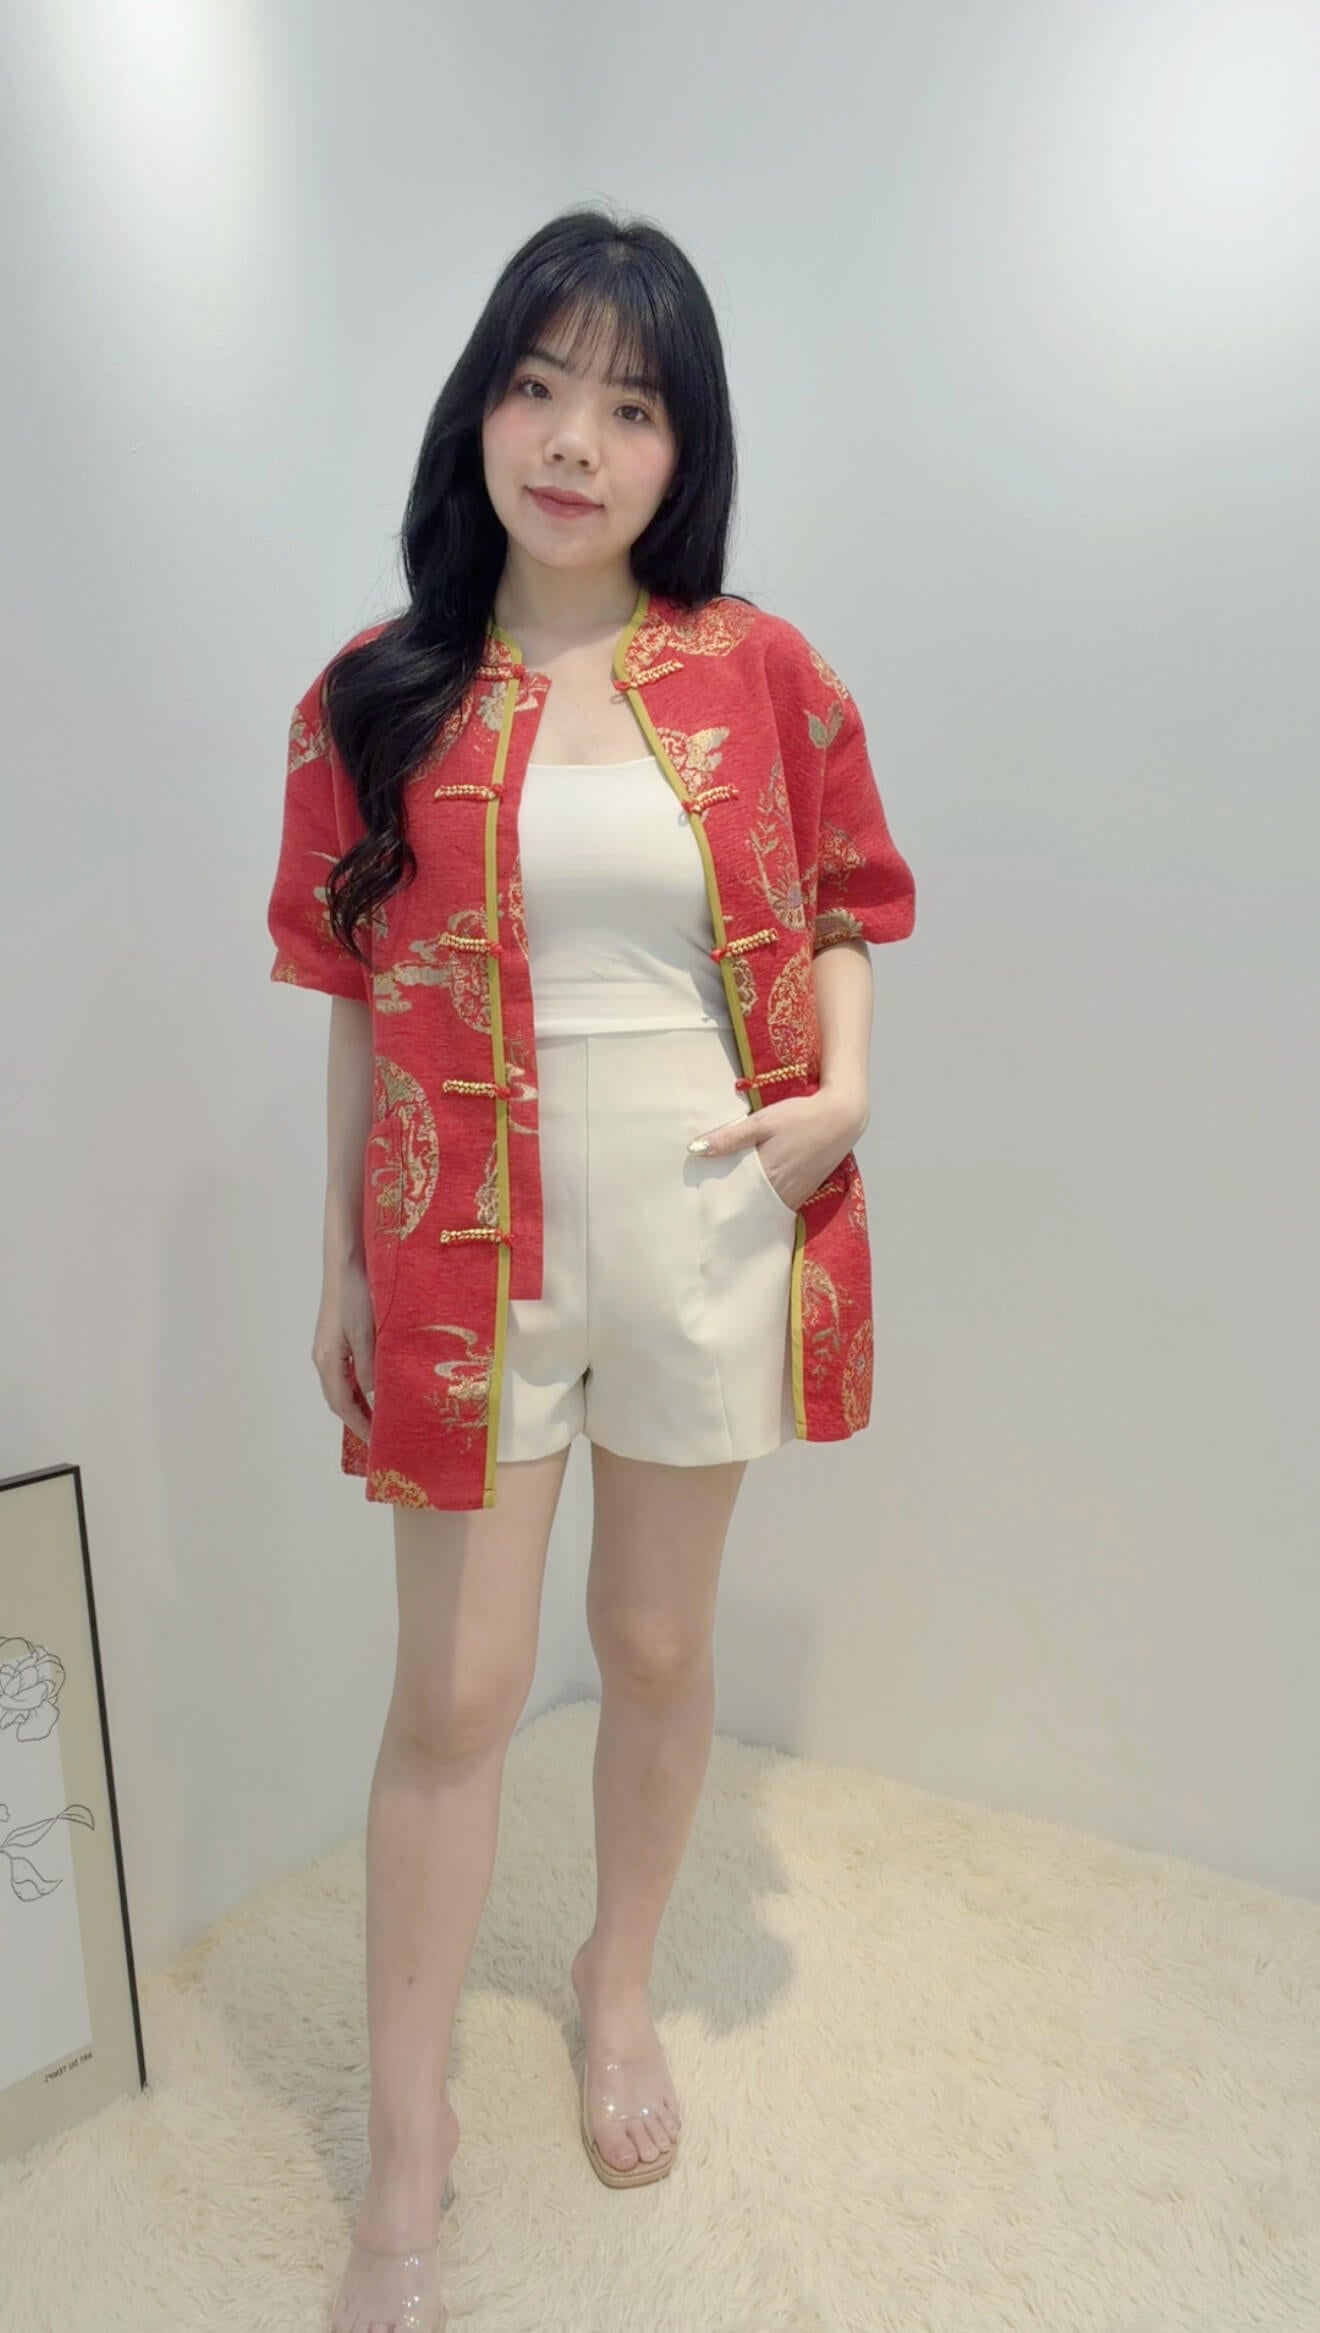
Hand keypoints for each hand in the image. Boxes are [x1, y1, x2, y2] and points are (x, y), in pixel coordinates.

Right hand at [312, 1259, 375, 1441]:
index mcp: (327, 1362)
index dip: (359, 1425)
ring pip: (341, 1386)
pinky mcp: (335, 1338)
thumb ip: (370, 1369)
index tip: (376, 1442)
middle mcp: (323, 1358)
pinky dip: (358, 1386)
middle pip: (338, 1399)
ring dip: (358, 1403)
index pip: (343, 1405)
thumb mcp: (366, 1335)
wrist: (345, 1263)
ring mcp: (327, 1348)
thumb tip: (375, 1400)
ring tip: (379, 1417)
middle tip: (379, 1435)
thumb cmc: (355, 1296)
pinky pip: (345, 1372)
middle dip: (357, 1419)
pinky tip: (374, 1386)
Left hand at [687, 1084, 868, 1212]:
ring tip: (732, 1199)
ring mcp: (797, 1193)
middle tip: (713, 1202)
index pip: (735, 1197)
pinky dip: (769, 1202)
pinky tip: (759, 1194)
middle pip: (750, 1206)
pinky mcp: (807, 1190)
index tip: (703, 1200)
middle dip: (733, 1205)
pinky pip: (782, 1204)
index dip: (719, 1199)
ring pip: (767, 1207)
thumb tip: (696, 1149)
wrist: (843, 1117)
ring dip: (751, 1205)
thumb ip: (730, 1138)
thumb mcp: (763, 1121)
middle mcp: (783, 1190)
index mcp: (768, 1175)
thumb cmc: (801, 1116)